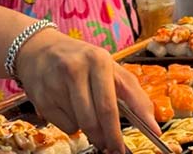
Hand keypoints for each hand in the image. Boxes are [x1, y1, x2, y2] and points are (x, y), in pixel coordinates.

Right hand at [17, 29, 159, 153]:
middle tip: (112, 147)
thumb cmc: (82, 60)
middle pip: (93, 119)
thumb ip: (133, 93)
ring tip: (91, 119)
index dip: (117, 131)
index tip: (124, 147)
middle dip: (105, 139)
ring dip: (90, 131)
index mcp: (98, 60)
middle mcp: (75, 70)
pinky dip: (72, 125)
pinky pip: (64, 126)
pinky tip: (70, 108)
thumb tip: (153, 125)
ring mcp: (54, 84)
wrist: (39, 49)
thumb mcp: (109, 67)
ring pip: (79, 125)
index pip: (109, 105)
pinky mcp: (40, 98)